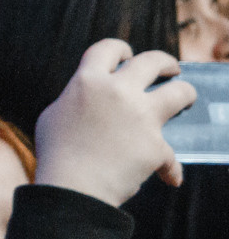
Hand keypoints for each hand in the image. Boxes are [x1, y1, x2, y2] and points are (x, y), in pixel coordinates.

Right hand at [34, 40, 193, 205]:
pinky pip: (171, 156)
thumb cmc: (55, 155)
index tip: (128, 55)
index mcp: (87, 82)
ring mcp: (141, 117)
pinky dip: (169, 168)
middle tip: (170, 70)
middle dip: (166, 63)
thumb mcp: (53, 116)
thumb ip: (75, 99)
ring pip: (181, 92)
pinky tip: (169, 177)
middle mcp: (118, 92)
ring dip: (186, 94)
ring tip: (185, 100)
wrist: (71, 190)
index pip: (108, 49)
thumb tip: (91, 100)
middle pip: (153, 61)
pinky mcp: (156, 145)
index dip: (120, 49)